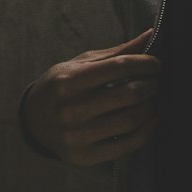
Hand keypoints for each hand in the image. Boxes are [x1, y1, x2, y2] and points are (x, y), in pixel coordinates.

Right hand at [21, 27, 160, 166]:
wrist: (32, 121)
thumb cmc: (61, 86)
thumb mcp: (82, 64)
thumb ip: (117, 52)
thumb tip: (150, 35)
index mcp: (70, 81)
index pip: (119, 67)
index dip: (145, 64)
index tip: (158, 64)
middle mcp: (72, 109)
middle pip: (128, 95)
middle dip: (151, 86)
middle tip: (157, 82)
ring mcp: (78, 136)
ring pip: (130, 121)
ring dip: (150, 108)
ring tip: (153, 100)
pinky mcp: (85, 156)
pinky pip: (125, 147)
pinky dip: (145, 133)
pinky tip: (151, 121)